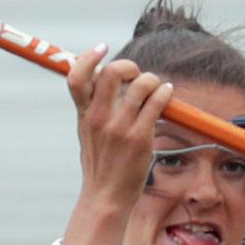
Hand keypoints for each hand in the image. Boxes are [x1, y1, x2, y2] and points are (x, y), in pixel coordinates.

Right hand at [66, 44, 175, 211]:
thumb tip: (102, 81)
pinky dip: (165, 92)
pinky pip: (157, 102)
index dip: (89, 57)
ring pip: (141, 84)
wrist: (105, 197)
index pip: (76, 76)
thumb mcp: (87, 134)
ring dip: (153, 80)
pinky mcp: (140, 137)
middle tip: (136, 75)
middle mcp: (99, 117)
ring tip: (157, 88)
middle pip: (112, 71)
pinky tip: (168, 94)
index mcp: (84, 114)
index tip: (102, 48)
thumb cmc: (100, 165)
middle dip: (130, 65)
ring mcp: (120, 127)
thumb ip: (92, 108)